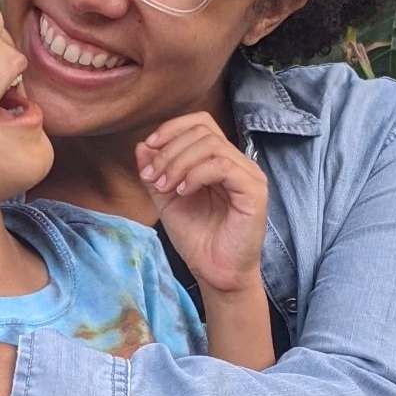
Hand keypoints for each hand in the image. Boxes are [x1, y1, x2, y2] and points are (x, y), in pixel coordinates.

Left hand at [136, 113, 267, 296]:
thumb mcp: (166, 200)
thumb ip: (155, 172)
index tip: (148, 148)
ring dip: (179, 163)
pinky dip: (196, 175)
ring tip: (165, 187)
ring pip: (212, 145)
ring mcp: (249, 175)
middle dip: (170, 150)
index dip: (172, 129)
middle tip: (153, 178)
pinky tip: (183, 192)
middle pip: (203, 131)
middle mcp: (238, 162)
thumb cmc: (197, 238)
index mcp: (219, 160)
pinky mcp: (254, 191)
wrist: (214, 272)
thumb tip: (141, 146)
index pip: (200, 123)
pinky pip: (223, 166)